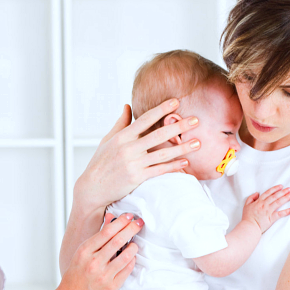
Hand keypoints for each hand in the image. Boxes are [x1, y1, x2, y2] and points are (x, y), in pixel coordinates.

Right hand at [53, 213, 141, 289]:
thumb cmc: (77, 273)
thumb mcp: (83, 252)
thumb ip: (98, 236)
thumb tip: (111, 218)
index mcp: (85, 251)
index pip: (106, 232)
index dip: (120, 222)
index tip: (129, 216)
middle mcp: (94, 262)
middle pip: (118, 241)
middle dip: (131, 229)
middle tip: (139, 223)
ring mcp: (103, 275)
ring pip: (125, 256)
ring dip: (133, 246)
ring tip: (134, 243)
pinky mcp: (112, 286)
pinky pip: (127, 270)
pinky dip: (131, 260)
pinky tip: (131, 257)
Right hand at [75, 99, 201, 211]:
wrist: (92, 188)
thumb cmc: (100, 163)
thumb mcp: (107, 140)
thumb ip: (120, 123)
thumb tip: (127, 105)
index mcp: (122, 137)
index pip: (145, 119)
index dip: (161, 109)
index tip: (176, 101)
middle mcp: (128, 149)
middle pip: (158, 135)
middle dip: (179, 127)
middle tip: (196, 120)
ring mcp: (133, 164)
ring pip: (162, 154)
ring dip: (182, 148)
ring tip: (197, 142)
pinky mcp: (137, 178)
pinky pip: (159, 170)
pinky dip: (173, 166)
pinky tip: (185, 162)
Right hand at [242, 185, 289, 232]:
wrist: (249, 226)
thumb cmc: (247, 217)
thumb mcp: (246, 205)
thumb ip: (251, 198)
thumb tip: (256, 193)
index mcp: (259, 201)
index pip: (268, 193)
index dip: (275, 189)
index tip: (281, 186)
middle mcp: (264, 205)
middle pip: (275, 196)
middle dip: (283, 192)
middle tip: (289, 189)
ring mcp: (268, 211)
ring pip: (278, 202)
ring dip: (286, 198)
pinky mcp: (271, 218)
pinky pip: (280, 214)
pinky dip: (286, 211)